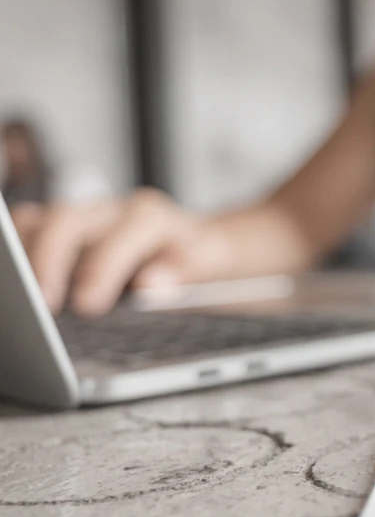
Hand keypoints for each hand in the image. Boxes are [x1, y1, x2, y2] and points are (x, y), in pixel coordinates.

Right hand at [11, 189, 223, 315]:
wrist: (197, 251)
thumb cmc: (200, 261)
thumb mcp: (212, 265)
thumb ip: (187, 271)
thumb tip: (154, 283)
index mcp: (152, 216)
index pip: (124, 231)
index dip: (104, 267)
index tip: (89, 303)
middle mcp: (111, 212)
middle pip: (67, 220)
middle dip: (51, 260)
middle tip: (46, 304)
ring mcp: (80, 221)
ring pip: (36, 223)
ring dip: (26, 258)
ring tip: (23, 300)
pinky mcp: (57, 235)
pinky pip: (26, 234)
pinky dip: (19, 258)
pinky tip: (21, 292)